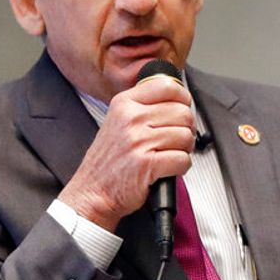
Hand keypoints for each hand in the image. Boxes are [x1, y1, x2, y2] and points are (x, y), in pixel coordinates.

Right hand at [58, 75, 194, 230]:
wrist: (92, 192)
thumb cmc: (107, 161)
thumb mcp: (117, 121)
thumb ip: (143, 107)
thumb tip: (178, 100)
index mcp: (124, 103)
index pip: (168, 86)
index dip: (183, 99)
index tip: (182, 109)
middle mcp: (131, 119)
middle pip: (183, 112)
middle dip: (187, 128)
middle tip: (176, 139)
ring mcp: (138, 141)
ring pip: (186, 136)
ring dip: (185, 149)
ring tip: (170, 154)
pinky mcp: (147, 164)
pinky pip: (183, 159)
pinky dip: (181, 167)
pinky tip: (168, 168)